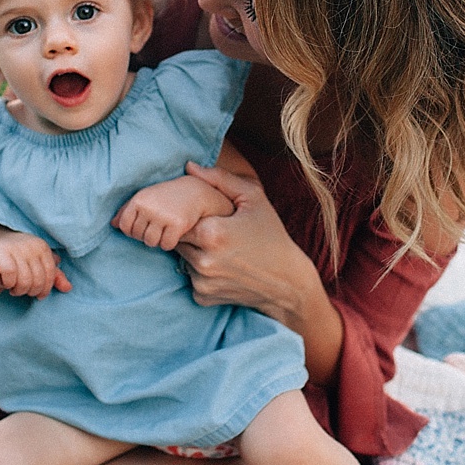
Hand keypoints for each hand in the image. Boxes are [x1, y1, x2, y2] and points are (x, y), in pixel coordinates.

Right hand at [0, 231, 72, 298]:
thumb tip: (68, 288)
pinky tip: (4, 283)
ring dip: (18, 290)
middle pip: (38, 281)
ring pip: (25, 281)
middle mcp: (31, 246)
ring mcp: (16, 248)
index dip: (45, 289)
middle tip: (22, 290)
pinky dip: (8, 283)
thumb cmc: (17, 255)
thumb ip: (53, 275)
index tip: (38, 295)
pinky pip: (10, 275)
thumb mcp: (37, 262)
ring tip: (13, 288)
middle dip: (30, 291)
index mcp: (42, 247)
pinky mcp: (1, 252)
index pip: (51, 275)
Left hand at [112, 175, 233, 250]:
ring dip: (160, 240)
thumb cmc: (171, 194)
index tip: (148, 225)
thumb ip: (128, 209)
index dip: (135, 230)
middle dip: (148, 234)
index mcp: (140, 198)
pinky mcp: (178, 225)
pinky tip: (178, 233)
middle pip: (138, 236)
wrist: (199, 190)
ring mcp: (163, 216)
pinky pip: (166, 245)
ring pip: (151, 242)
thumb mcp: (149, 196)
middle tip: (161, 226)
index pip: (125, 226)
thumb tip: (112, 224)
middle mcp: (149, 207)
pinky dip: (172, 243)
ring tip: (168, 229)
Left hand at [173, 163, 315, 319]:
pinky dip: (201, 273)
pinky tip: (223, 268)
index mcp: (211, 233)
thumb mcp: (253, 199)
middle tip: (214, 232)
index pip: (178, 218)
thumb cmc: (272, 235)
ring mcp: (202, 281)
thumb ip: (220, 179)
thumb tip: (189, 166)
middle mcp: (203, 260)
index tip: (205, 215)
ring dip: (194, 252)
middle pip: (177, 239)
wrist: (288, 282)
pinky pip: (190, 278)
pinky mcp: (203, 297)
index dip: (189, 214)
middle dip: (190, 233)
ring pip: (182, 258)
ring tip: (221, 249)